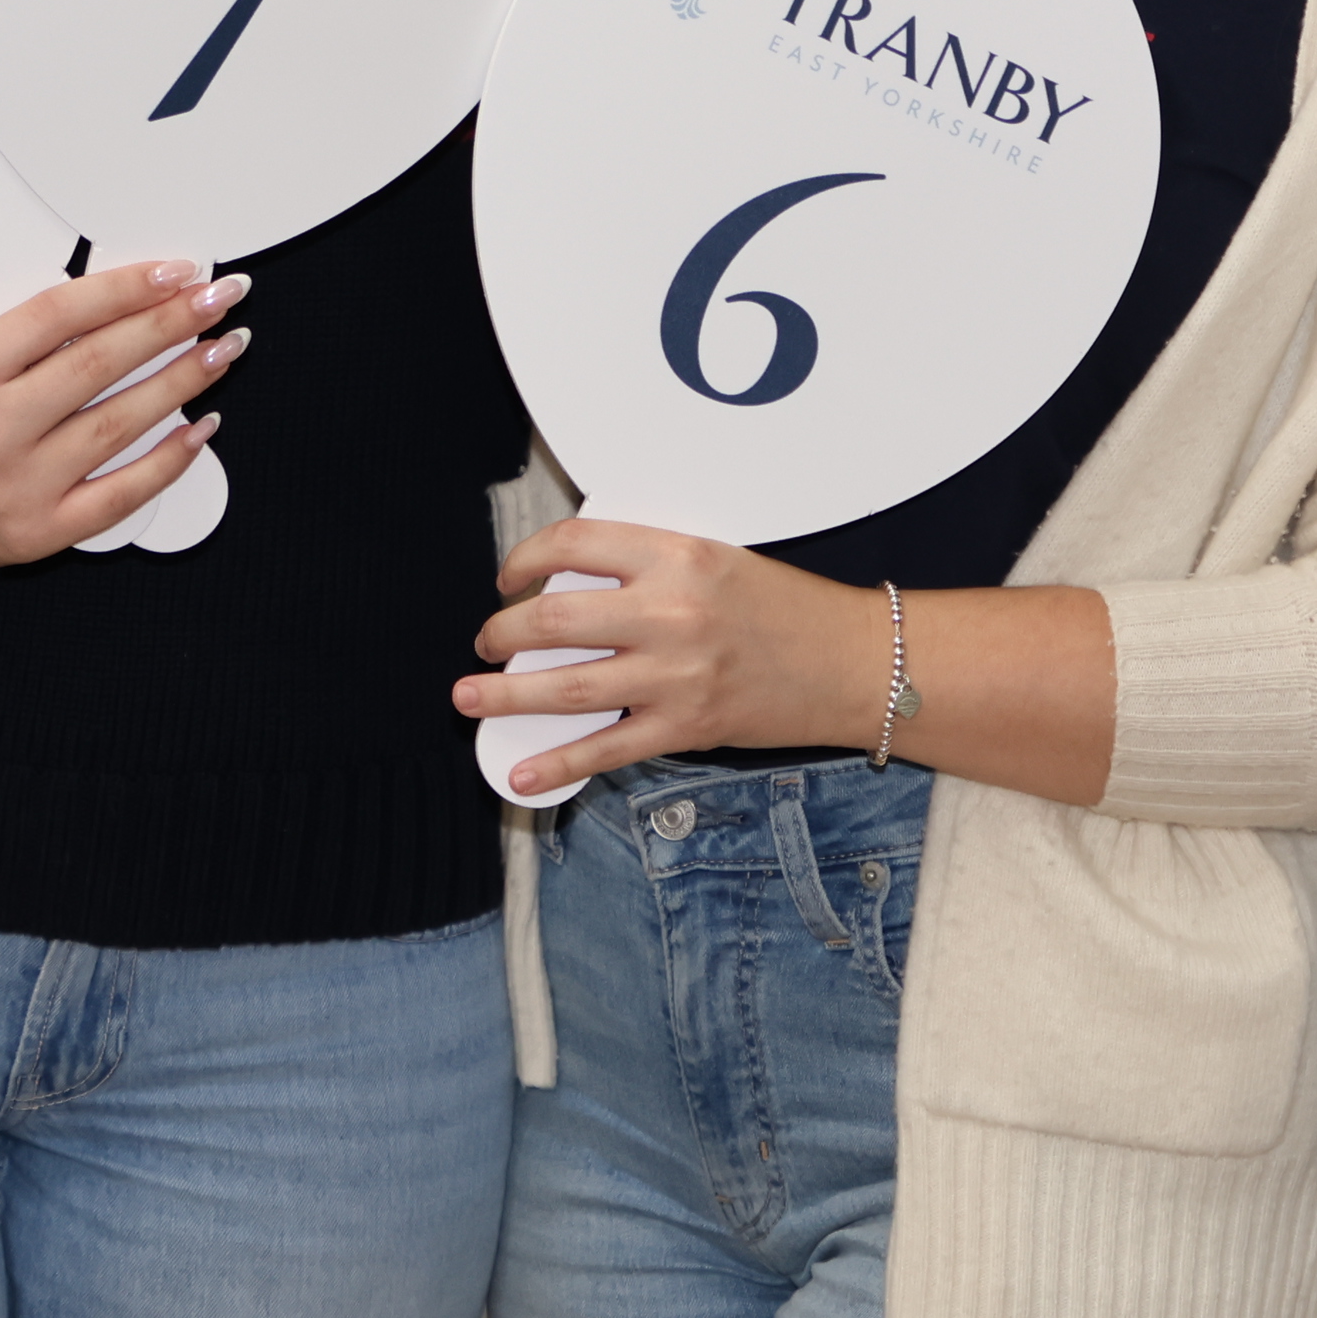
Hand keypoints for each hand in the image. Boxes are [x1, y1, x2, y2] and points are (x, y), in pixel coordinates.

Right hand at [0, 259, 249, 566]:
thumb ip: (25, 341)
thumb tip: (122, 301)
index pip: (55, 316)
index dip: (122, 288)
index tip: (173, 272)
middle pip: (97, 364)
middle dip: (169, 324)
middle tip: (217, 297)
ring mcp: (19, 487)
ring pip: (118, 425)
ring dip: (181, 382)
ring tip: (222, 350)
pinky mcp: (43, 532)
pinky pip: (121, 493)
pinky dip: (169, 459)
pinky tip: (202, 427)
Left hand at [453, 518, 884, 792]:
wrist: (849, 662)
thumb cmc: (786, 607)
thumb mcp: (715, 558)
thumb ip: (647, 566)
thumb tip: (568, 584)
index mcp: (676, 554)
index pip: (573, 543)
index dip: (525, 559)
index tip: (510, 577)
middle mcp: (670, 612)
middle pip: (554, 619)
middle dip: (502, 632)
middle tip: (487, 640)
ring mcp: (675, 674)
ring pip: (565, 686)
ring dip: (505, 695)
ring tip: (467, 698)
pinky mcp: (685, 726)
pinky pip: (605, 748)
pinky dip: (556, 763)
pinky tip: (520, 773)